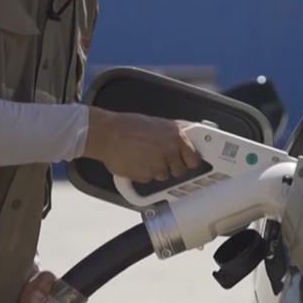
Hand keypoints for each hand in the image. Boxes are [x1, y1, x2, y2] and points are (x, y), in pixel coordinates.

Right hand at [83, 107, 201, 182]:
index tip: (185, 162)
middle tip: (159, 159)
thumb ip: (173, 133)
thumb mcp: (157, 123)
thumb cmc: (128, 126)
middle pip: (180, 171)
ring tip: (143, 157)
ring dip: (155, 170)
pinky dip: (143, 174)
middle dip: (171, 168)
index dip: (188, 161)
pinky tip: (135, 162)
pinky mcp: (146, 176)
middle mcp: (170, 151)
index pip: (194, 159)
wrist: (108, 135)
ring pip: (163, 176)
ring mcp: (158, 165)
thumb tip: (185, 135)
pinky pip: (149, 180)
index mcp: (176, 136)